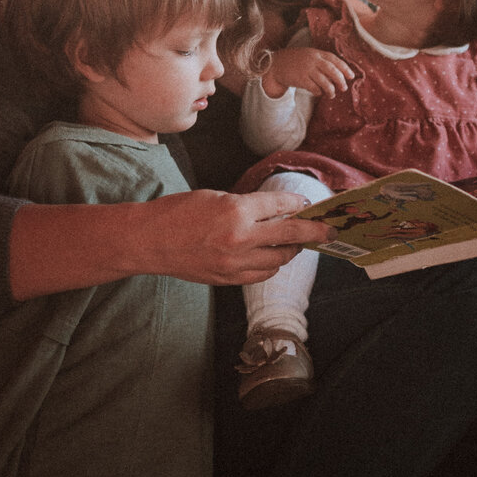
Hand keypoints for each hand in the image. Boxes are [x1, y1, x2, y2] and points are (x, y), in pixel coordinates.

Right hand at [132, 188, 334, 285]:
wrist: (148, 241)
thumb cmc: (177, 213)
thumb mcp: (215, 197)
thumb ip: (247, 205)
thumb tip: (277, 210)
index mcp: (236, 211)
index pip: (281, 206)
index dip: (298, 203)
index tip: (308, 204)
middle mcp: (240, 239)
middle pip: (291, 235)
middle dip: (315, 232)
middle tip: (328, 231)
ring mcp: (234, 263)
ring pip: (279, 260)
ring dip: (290, 250)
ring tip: (292, 242)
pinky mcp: (227, 279)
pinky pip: (261, 275)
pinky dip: (270, 266)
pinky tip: (270, 257)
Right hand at [262, 46, 354, 99]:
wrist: (276, 64)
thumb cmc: (296, 61)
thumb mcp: (310, 56)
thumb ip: (322, 61)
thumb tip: (339, 74)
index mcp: (317, 53)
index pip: (334, 59)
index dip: (345, 68)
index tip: (351, 76)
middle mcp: (313, 60)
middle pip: (332, 70)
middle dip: (340, 80)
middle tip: (344, 88)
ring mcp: (306, 69)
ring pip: (324, 81)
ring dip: (330, 90)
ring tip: (332, 95)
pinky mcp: (300, 79)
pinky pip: (314, 88)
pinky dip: (318, 92)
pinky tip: (318, 93)